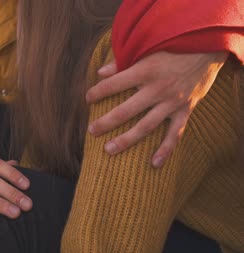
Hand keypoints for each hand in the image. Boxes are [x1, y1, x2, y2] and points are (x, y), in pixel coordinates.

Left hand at [86, 51, 228, 167]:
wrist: (207, 47)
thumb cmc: (172, 46)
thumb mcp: (147, 48)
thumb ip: (122, 62)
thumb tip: (100, 73)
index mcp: (145, 71)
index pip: (114, 84)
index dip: (98, 92)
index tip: (87, 99)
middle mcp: (157, 89)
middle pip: (126, 110)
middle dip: (106, 122)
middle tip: (91, 131)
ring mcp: (172, 102)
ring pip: (146, 126)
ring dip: (126, 139)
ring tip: (109, 150)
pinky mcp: (185, 110)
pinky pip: (175, 133)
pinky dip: (165, 149)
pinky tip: (154, 164)